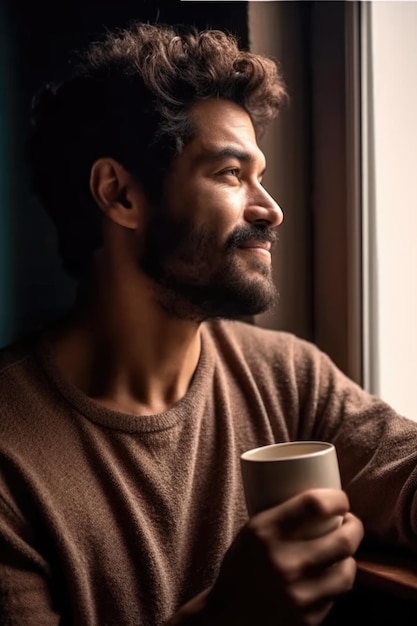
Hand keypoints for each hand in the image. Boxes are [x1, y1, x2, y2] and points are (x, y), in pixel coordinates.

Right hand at [205, 488, 363, 625]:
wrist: (227, 616)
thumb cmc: (241, 566)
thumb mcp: (251, 531)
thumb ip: (282, 516)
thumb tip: (321, 500)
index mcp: (265, 532)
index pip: (314, 504)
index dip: (337, 499)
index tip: (341, 500)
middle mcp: (283, 562)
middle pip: (343, 539)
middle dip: (355, 527)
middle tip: (350, 523)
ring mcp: (298, 595)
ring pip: (347, 571)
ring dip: (349, 558)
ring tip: (342, 552)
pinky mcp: (307, 620)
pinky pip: (335, 596)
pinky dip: (333, 585)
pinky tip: (327, 578)